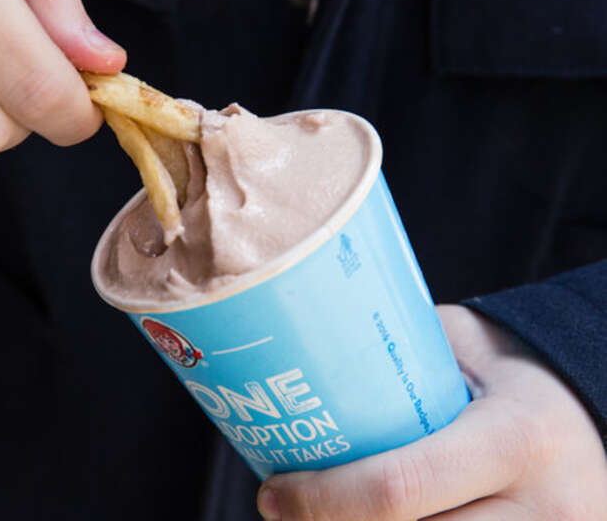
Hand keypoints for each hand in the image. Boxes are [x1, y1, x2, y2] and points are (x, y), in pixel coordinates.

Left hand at [257, 305, 606, 519]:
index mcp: (515, 438)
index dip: (321, 501)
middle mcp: (544, 510)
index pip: (398, 489)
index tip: (274, 493)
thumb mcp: (457, 346)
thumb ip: (391, 362)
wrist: (592, 412)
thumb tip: (295, 365)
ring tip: (321, 518)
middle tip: (285, 512)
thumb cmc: (511, 370)